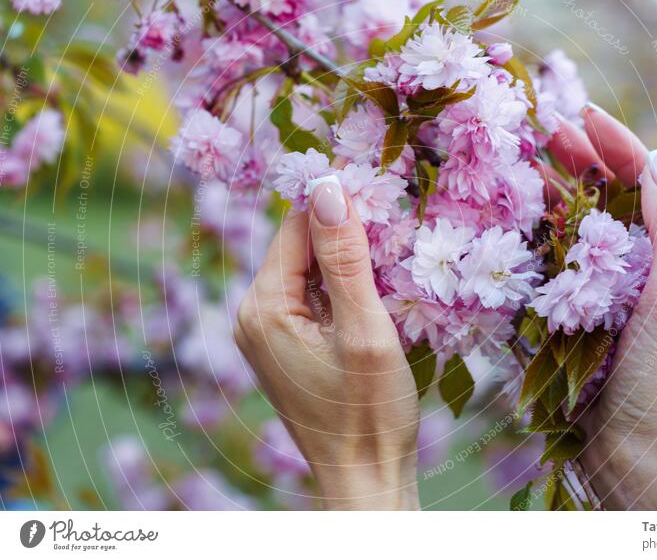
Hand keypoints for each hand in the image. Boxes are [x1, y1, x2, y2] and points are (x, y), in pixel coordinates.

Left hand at [234, 176, 419, 509]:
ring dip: (346, 263)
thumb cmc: (368, 412)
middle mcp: (252, 315)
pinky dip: (341, 289)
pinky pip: (310, 297)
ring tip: (389, 269)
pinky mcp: (284, 345)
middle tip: (394, 237)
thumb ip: (345, 258)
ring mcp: (265, 332)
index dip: (338, 207)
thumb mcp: (364, 329)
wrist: (362, 478)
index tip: (384, 198)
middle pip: (299, 247)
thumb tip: (329, 188)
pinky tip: (372, 298)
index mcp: (262, 308)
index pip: (296, 227)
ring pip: (307, 270)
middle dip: (344, 236)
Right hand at [549, 106, 656, 509]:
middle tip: (547, 131)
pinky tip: (521, 221)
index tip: (584, 115)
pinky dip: (544, 240)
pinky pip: (567, 269)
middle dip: (586, 165)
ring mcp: (622, 299)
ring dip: (560, 196)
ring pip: (589, 232)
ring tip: (529, 163)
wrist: (637, 461)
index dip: (622, 148)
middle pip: (621, 205)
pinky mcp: (590, 321)